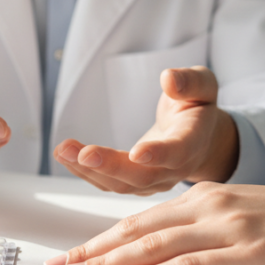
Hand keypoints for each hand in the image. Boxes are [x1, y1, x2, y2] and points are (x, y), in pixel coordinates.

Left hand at [53, 67, 238, 194]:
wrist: (200, 136)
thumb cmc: (198, 105)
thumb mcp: (202, 85)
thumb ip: (189, 81)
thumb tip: (169, 79)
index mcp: (193, 142)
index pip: (178, 151)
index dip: (158, 154)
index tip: (136, 152)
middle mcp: (174, 168)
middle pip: (142, 176)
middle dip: (110, 167)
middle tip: (83, 154)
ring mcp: (154, 180)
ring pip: (121, 184)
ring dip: (89, 171)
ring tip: (62, 150)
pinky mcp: (135, 182)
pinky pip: (109, 183)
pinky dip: (84, 172)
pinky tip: (64, 156)